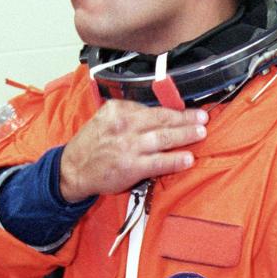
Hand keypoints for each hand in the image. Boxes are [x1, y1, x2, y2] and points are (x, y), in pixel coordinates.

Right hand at [60, 100, 207, 201]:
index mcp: (118, 110)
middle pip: (162, 119)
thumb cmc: (92, 145)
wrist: (73, 169)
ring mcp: (129, 146)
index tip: (188, 110)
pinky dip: (175, 160)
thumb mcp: (105, 119)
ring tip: (201, 133)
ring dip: (185, 135)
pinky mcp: (131, 167)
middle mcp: (124, 125)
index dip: (174, 109)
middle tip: (203, 117)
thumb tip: (157, 114)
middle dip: (185, 118)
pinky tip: (188, 158)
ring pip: (163, 138)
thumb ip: (129, 115)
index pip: (152, 108)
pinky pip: (159, 162)